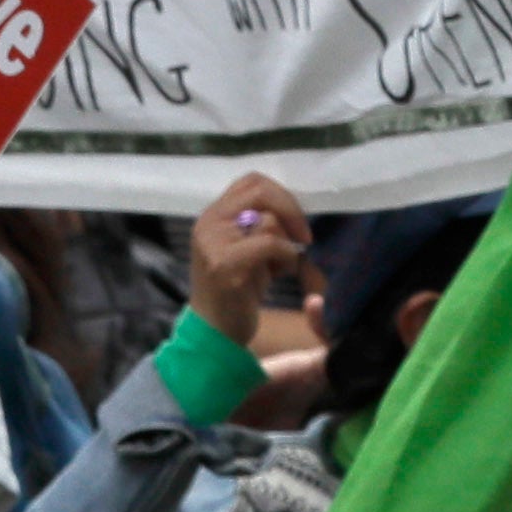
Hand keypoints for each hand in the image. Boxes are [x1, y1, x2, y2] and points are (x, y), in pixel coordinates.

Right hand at [184, 172, 311, 351]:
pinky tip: (281, 273)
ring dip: (286, 244)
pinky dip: (285, 258)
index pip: (251, 181)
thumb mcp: (244, 249)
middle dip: (291, 211)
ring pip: (268, 221)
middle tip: (303, 236)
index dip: (281, 195)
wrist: (214, 330)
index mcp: (213, 216)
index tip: (296, 221)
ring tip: (280, 266)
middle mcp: (208, 224)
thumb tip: (290, 209)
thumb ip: (257, 225)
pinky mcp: (226, 265)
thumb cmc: (236, 290)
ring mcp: (214, 243)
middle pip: (260, 192)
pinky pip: (269, 244)